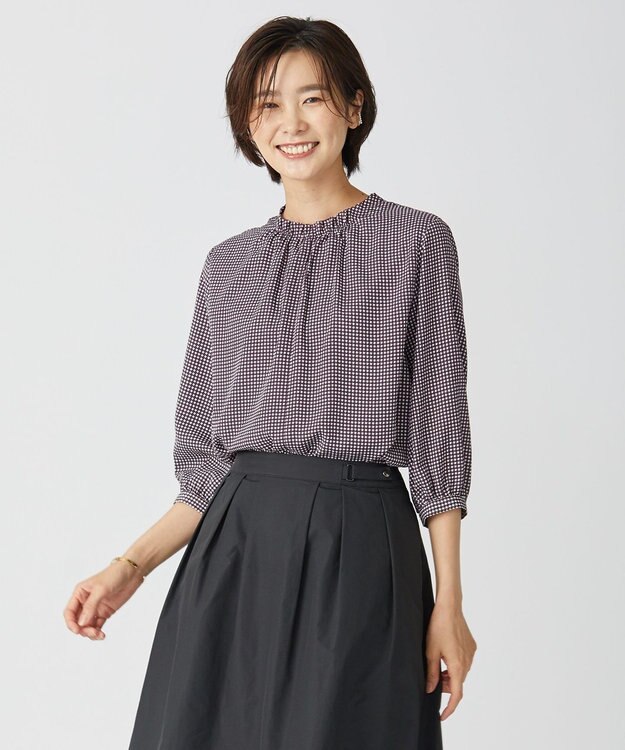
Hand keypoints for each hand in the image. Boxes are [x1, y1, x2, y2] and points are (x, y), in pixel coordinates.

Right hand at [63, 560, 144, 640]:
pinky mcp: (104, 613)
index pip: (69, 612)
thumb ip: (90, 606)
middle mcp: (85, 602)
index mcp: (80, 593)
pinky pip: (97, 626)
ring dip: (90, 633)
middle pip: (77, 621)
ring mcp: (95, 608)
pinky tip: (102, 635)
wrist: (132, 573)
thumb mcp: (101, 589)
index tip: (77, 631)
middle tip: (93, 632)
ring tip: (99, 634)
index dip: (70, 623)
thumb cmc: (114, 575)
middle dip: (82, 630)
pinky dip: (97, 632)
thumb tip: (81, 623)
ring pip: (86, 626)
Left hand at [424, 601, 476, 719]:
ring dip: (450, 676)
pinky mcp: (471, 646)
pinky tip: (444, 657)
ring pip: (461, 673)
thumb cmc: (438, 627)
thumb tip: (431, 689)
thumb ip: (431, 673)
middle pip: (458, 683)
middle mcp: (468, 661)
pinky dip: (455, 665)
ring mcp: (471, 653)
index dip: (449, 708)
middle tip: (432, 683)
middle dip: (446, 687)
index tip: (442, 716)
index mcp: (458, 666)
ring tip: (437, 668)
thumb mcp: (430, 652)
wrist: (449, 607)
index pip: (456, 694)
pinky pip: (464, 662)